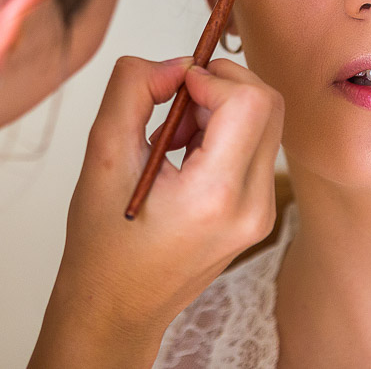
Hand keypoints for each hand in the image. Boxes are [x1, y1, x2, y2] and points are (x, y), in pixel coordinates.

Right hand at [30, 55, 282, 368]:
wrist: (116, 307)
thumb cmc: (105, 244)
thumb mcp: (102, 154)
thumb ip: (133, 90)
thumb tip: (173, 63)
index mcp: (215, 196)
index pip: (249, 102)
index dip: (212, 75)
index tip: (174, 83)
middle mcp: (252, 207)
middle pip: (267, 105)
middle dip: (220, 86)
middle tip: (172, 106)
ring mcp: (261, 214)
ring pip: (265, 123)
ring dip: (220, 109)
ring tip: (171, 137)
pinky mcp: (259, 214)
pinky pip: (257, 147)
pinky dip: (224, 133)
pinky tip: (184, 155)